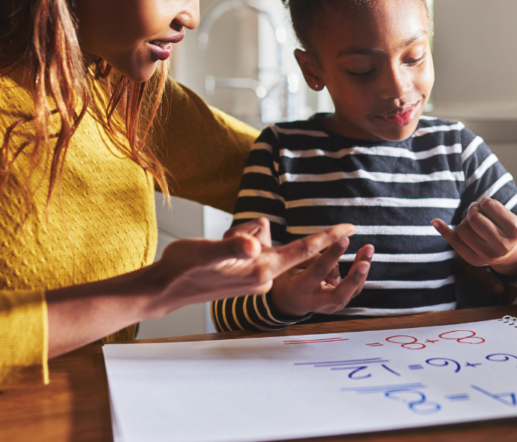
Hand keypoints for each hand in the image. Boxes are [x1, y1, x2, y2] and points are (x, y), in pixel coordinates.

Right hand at [145, 221, 356, 317]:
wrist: (165, 289)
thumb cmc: (184, 270)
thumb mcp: (207, 252)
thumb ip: (232, 248)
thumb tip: (253, 244)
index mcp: (261, 270)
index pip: (302, 250)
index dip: (327, 237)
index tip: (351, 227)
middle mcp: (263, 276)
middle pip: (272, 238)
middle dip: (252, 233)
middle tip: (224, 243)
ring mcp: (255, 278)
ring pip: (259, 240)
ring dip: (238, 238)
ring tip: (214, 252)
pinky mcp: (245, 276)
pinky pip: (250, 248)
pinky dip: (235, 244)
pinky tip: (215, 258)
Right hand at [268, 239, 374, 317]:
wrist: (291, 300)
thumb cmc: (292, 276)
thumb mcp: (294, 264)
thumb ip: (313, 259)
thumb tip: (337, 256)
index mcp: (302, 289)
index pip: (319, 271)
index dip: (333, 255)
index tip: (344, 239)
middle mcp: (317, 302)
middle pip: (340, 294)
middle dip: (354, 277)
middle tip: (365, 263)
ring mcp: (331, 306)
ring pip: (352, 291)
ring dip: (363, 270)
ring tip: (368, 249)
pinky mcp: (340, 304)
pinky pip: (355, 288)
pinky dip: (361, 272)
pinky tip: (364, 255)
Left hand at [432, 197, 516, 277]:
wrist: (510, 254)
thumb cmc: (505, 228)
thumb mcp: (507, 216)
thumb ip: (490, 208)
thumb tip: (468, 208)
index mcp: (514, 229)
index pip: (488, 204)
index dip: (483, 202)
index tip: (487, 207)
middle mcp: (502, 245)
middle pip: (474, 217)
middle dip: (472, 211)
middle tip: (477, 213)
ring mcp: (488, 255)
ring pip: (462, 228)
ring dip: (465, 222)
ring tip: (475, 225)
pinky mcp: (474, 261)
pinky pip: (454, 242)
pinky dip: (444, 230)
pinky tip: (435, 221)